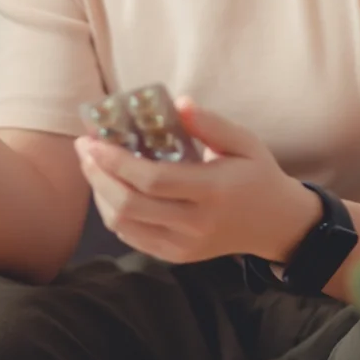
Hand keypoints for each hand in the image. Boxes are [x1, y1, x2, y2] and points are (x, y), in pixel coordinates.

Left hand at [73, 98, 319, 264]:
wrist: (276, 224)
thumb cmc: (257, 175)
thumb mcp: (245, 142)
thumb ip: (211, 123)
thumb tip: (178, 103)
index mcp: (213, 192)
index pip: (152, 180)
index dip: (116, 162)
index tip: (93, 140)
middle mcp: (196, 224)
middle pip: (129, 205)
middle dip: (97, 176)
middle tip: (84, 148)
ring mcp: (184, 245)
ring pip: (124, 224)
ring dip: (100, 194)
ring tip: (92, 165)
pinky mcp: (177, 256)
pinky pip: (133, 237)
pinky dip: (113, 213)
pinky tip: (109, 189)